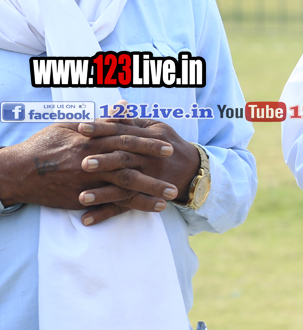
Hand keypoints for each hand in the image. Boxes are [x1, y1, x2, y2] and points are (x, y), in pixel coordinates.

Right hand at [0, 121, 180, 224]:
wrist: (19, 171)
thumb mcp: (69, 126)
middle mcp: (93, 158)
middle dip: (154, 164)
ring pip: (126, 183)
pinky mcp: (83, 196)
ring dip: (151, 189)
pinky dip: (133, 205)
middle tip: (176, 168)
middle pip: (131, 160)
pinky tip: (152, 209)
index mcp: (91, 139)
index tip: (167, 143)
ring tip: (171, 195)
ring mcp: (89, 179)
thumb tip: (123, 107)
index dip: (148, 142)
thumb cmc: (44, 145)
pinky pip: (113, 202)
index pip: (126, 138)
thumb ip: (100, 120)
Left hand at [74, 116, 201, 223]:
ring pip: (125, 185)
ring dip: (103, 192)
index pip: (123, 131)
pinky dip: (106, 214)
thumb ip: (131, 121)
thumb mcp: (155, 128)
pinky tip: (86, 219)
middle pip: (125, 158)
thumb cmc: (168, 144)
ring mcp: (149, 178)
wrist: (193, 170)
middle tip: (84, 163)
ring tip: (82, 197)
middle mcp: (149, 159)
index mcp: (149, 138)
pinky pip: (125, 206)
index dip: (103, 129)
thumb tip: (110, 110)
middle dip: (105, 161)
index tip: (81, 127)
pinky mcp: (145, 196)